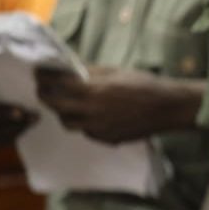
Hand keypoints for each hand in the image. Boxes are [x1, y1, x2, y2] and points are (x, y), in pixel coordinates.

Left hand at [35, 65, 168, 143]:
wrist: (168, 108)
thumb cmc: (145, 85)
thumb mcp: (116, 72)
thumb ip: (91, 72)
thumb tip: (70, 70)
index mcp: (93, 90)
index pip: (56, 84)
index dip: (44, 77)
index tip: (40, 73)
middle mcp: (91, 112)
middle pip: (55, 106)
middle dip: (46, 96)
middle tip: (45, 90)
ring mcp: (98, 128)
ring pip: (68, 123)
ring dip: (65, 112)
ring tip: (69, 104)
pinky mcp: (107, 139)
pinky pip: (87, 132)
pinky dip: (85, 123)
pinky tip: (94, 115)